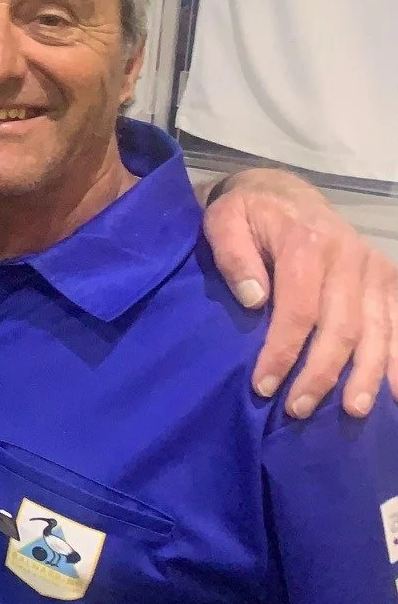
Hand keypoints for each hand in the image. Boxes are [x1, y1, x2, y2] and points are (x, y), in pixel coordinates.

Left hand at [203, 168, 397, 416]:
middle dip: (321, 373)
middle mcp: (349, 257)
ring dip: (367, 374)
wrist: (283, 192)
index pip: (299, 309)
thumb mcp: (223, 221)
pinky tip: (395, 391)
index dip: (283, 352)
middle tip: (297, 409)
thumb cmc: (247, 213)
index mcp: (308, 244)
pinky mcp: (388, 278)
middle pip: (342, 327)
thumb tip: (253, 299)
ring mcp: (374, 269)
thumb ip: (233, 255)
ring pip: (377, 330)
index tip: (264, 385)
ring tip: (354, 411)